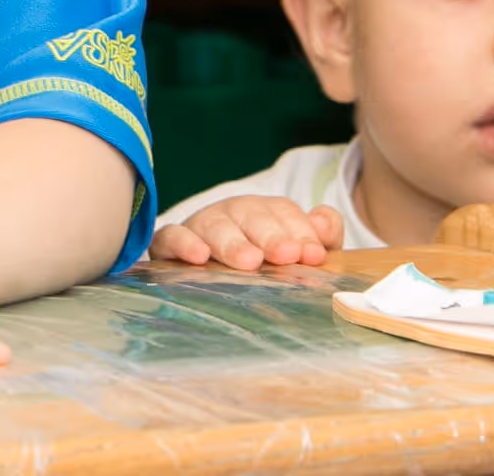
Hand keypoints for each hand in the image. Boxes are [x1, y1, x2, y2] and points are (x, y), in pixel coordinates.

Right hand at [148, 197, 343, 269]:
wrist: (209, 281)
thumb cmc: (261, 267)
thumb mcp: (296, 252)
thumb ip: (319, 237)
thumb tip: (324, 221)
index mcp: (264, 212)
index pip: (283, 212)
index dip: (299, 231)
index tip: (313, 254)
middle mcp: (232, 214)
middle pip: (250, 215)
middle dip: (271, 235)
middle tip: (285, 256)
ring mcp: (200, 226)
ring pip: (214, 225)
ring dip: (232, 242)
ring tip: (249, 262)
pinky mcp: (169, 243)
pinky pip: (170, 236)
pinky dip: (183, 243)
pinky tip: (198, 257)